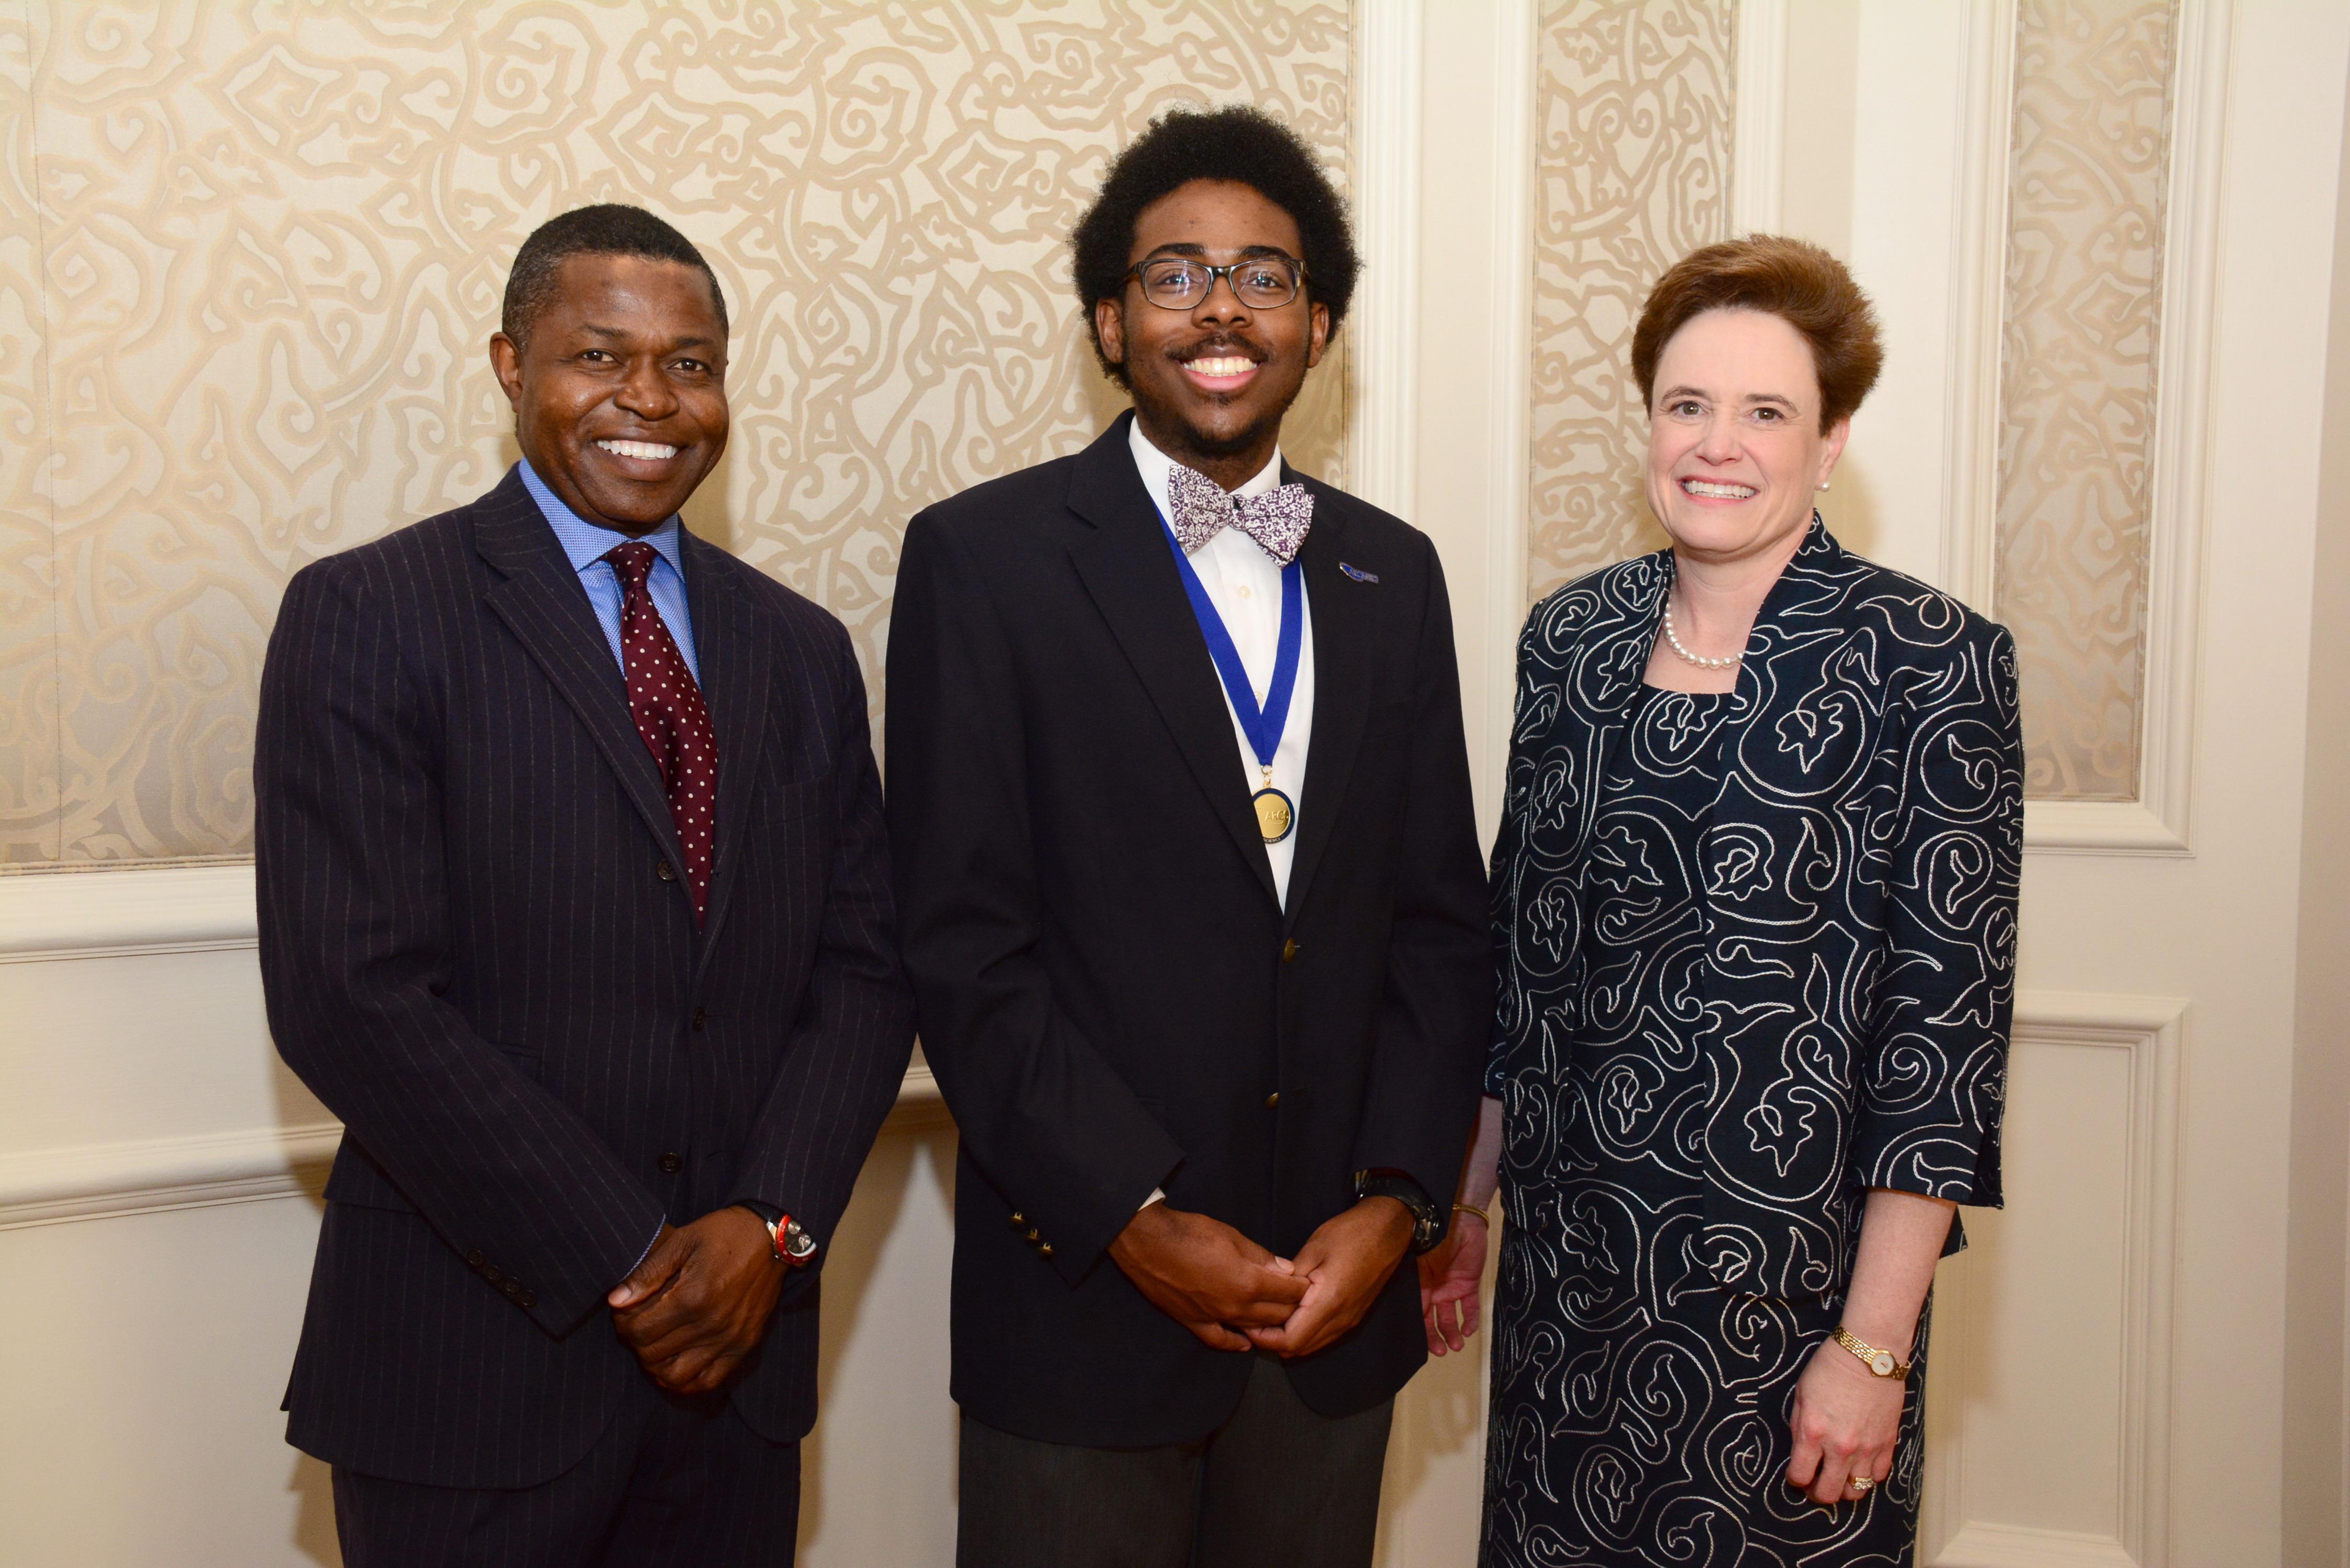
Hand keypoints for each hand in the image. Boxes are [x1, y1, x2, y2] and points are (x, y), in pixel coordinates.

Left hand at [607, 1208, 789, 1394]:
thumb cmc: (724, 1234)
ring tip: (655, 1346)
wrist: (773, 1237)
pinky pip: (709, 1381)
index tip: (624, 1311)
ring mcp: (729, 1339)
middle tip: (637, 1326)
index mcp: (692, 1297)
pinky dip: (687, 1381)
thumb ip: (648, 1273)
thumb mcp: (682, 1241)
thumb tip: (616, 1300)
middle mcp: (711, 1324)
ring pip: (676, 1377)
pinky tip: (678, 1364)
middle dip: (636, 1343)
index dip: (623, 1324)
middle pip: (653, 1355)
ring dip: (656, 1366)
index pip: (639, 1331)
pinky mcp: (744, 1345)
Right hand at [1107, 1202, 1308, 1351]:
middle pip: (1277, 1314)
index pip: (1290, 1292)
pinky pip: (1219, 1340)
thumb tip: (1285, 1269)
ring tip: (1281, 1316)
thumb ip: (1261, 1256)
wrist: (1147, 1242)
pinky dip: (1236, 1343)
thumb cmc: (1190, 1233)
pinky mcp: (1193, 1322)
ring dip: (1270, 1323)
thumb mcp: (1232, 1236)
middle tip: (1299, 1298)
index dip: (1303, 1287)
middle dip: (1292, 1306)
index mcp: (1249, 1282)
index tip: (1309, 1282)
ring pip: (1253, 1329)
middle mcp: (1235, 1307)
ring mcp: (1214, 1318)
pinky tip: (1246, 1343)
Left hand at [1245, 1197, 1413, 1360]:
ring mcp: (1349, 1321)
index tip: (1248, 1323)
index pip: (1291, 1341)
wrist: (1388, 1230)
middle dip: (1273, 1342)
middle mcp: (1341, 1320)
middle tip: (1253, 1322)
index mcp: (1328, 1303)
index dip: (1266, 1339)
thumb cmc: (1350, 1234)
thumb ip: (1289, 1279)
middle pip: (1300, 1350)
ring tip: (1269, 1318)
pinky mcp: (1353, 1317)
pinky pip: (1324, 1336)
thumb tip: (1269, 1295)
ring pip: (1313, 1346)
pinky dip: (1304, 1333)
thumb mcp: (1313, 1249)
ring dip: (1289, 1339)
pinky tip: (1292, 1315)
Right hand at [1418, 1209, 1487, 1354]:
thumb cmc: (1434, 1235)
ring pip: (1451, 1317)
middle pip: (1432, 1319)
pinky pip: (1471, 1306)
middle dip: (1435, 1337)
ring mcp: (1451, 1287)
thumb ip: (1416, 1284)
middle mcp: (1433, 1289)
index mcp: (1418, 1284)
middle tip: (1441, 1352)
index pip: (1416, 1312)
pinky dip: (1470, 1319)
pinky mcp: (1469, 1283)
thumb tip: (1409, 1311)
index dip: (1417, 1330)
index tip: (1418, 1347)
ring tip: (1456, 1346)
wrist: (1459, 1217)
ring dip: (1452, 1333)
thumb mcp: (1419, 1260)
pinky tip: (1469, 1330)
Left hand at [1785, 1333, 1904, 1505]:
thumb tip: (1801, 1449)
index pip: (1800, 1476)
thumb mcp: (1801, 1394)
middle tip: (1815, 1484)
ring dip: (1844, 1489)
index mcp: (1813, 1433)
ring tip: (1838, 1478)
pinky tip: (1860, 1466)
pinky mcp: (1888, 1443)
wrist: (1869, 1354)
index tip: (1796, 1476)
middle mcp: (1840, 1447)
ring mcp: (1867, 1448)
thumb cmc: (1830, 1367)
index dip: (1795, 1480)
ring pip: (1856, 1491)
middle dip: (1817, 1493)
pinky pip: (1878, 1476)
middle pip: (1829, 1493)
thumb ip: (1799, 1426)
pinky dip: (1868, 1476)